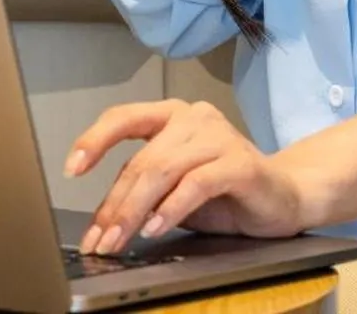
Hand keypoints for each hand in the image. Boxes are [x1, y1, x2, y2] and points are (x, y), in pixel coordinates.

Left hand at [65, 100, 315, 254]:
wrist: (285, 196)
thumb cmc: (226, 192)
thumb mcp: (174, 189)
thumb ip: (143, 192)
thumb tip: (101, 223)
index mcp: (172, 117)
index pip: (123, 118)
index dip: (94, 140)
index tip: (71, 168)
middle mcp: (193, 118)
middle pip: (141, 160)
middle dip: (114, 205)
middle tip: (98, 238)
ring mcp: (218, 136)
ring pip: (162, 170)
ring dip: (134, 211)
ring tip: (119, 240)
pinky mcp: (239, 162)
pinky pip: (195, 184)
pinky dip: (170, 209)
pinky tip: (155, 228)